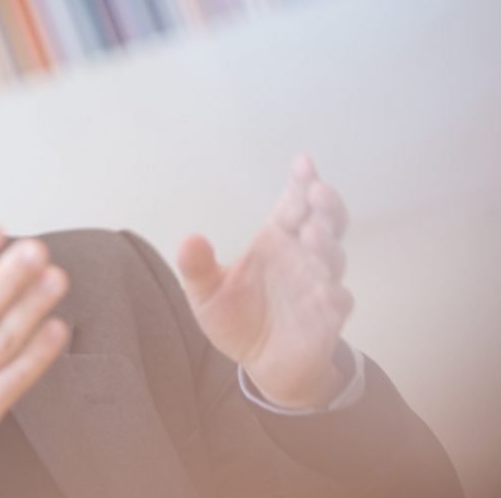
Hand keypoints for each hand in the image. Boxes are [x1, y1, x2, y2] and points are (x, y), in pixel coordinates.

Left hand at [177, 156, 352, 408]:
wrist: (261, 362)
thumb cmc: (238, 317)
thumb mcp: (207, 293)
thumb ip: (197, 267)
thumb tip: (188, 239)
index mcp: (276, 239)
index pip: (293, 204)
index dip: (301, 182)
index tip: (303, 163)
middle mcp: (303, 256)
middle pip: (325, 222)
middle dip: (325, 205)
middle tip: (317, 191)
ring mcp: (320, 285)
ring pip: (333, 258)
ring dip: (326, 245)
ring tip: (311, 233)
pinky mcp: (328, 318)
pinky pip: (337, 302)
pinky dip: (333, 294)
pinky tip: (323, 289)